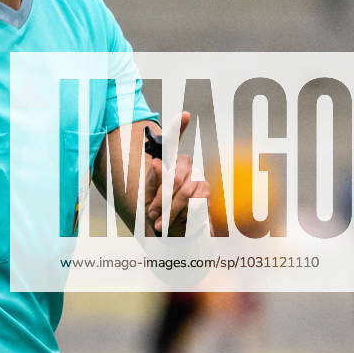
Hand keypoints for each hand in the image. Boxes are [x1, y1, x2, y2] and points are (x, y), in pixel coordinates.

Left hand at [144, 112, 210, 235]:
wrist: (170, 237)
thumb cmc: (156, 213)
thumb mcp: (147, 197)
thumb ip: (152, 181)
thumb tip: (156, 162)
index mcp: (166, 164)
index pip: (172, 143)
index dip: (179, 128)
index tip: (185, 115)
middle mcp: (184, 167)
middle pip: (175, 176)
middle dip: (161, 197)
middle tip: (151, 212)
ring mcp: (197, 179)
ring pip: (184, 190)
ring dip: (170, 209)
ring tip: (160, 222)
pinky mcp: (206, 194)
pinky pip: (196, 202)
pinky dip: (184, 215)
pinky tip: (179, 223)